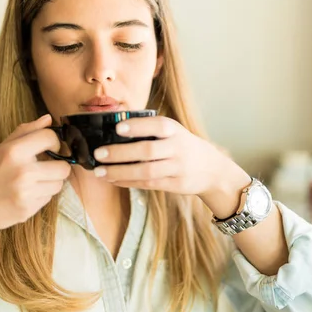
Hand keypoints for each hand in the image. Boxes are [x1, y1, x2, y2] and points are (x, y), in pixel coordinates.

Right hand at [0, 114, 69, 234]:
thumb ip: (25, 132)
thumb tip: (48, 119)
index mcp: (13, 152)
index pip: (50, 137)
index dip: (54, 141)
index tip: (49, 147)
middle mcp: (23, 172)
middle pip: (63, 167)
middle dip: (57, 166)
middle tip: (44, 167)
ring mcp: (26, 193)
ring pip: (58, 184)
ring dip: (50, 182)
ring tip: (33, 181)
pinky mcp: (28, 209)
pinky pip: (48, 198)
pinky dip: (41, 196)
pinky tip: (25, 194)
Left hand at [91, 116, 245, 195]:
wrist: (212, 169)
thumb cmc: (183, 146)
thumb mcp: (174, 132)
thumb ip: (150, 130)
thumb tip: (114, 128)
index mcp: (175, 131)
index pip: (157, 126)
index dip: (138, 126)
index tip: (118, 128)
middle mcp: (178, 149)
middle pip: (147, 151)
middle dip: (120, 153)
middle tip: (99, 154)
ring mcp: (178, 168)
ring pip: (146, 171)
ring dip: (120, 172)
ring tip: (100, 172)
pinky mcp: (176, 185)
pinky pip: (149, 184)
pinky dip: (129, 182)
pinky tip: (114, 179)